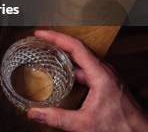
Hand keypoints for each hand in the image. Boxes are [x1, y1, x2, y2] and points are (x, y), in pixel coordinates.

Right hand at [27, 30, 147, 131]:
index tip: (40, 34)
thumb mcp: (85, 124)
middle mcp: (105, 71)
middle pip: (78, 47)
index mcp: (100, 74)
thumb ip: (58, 118)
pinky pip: (87, 66)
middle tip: (41, 40)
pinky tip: (65, 72)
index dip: (55, 37)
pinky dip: (73, 64)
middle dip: (57, 41)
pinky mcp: (108, 83)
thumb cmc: (122, 128)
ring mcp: (108, 76)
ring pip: (84, 57)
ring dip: (66, 51)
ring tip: (50, 51)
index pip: (75, 46)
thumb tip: (35, 113)